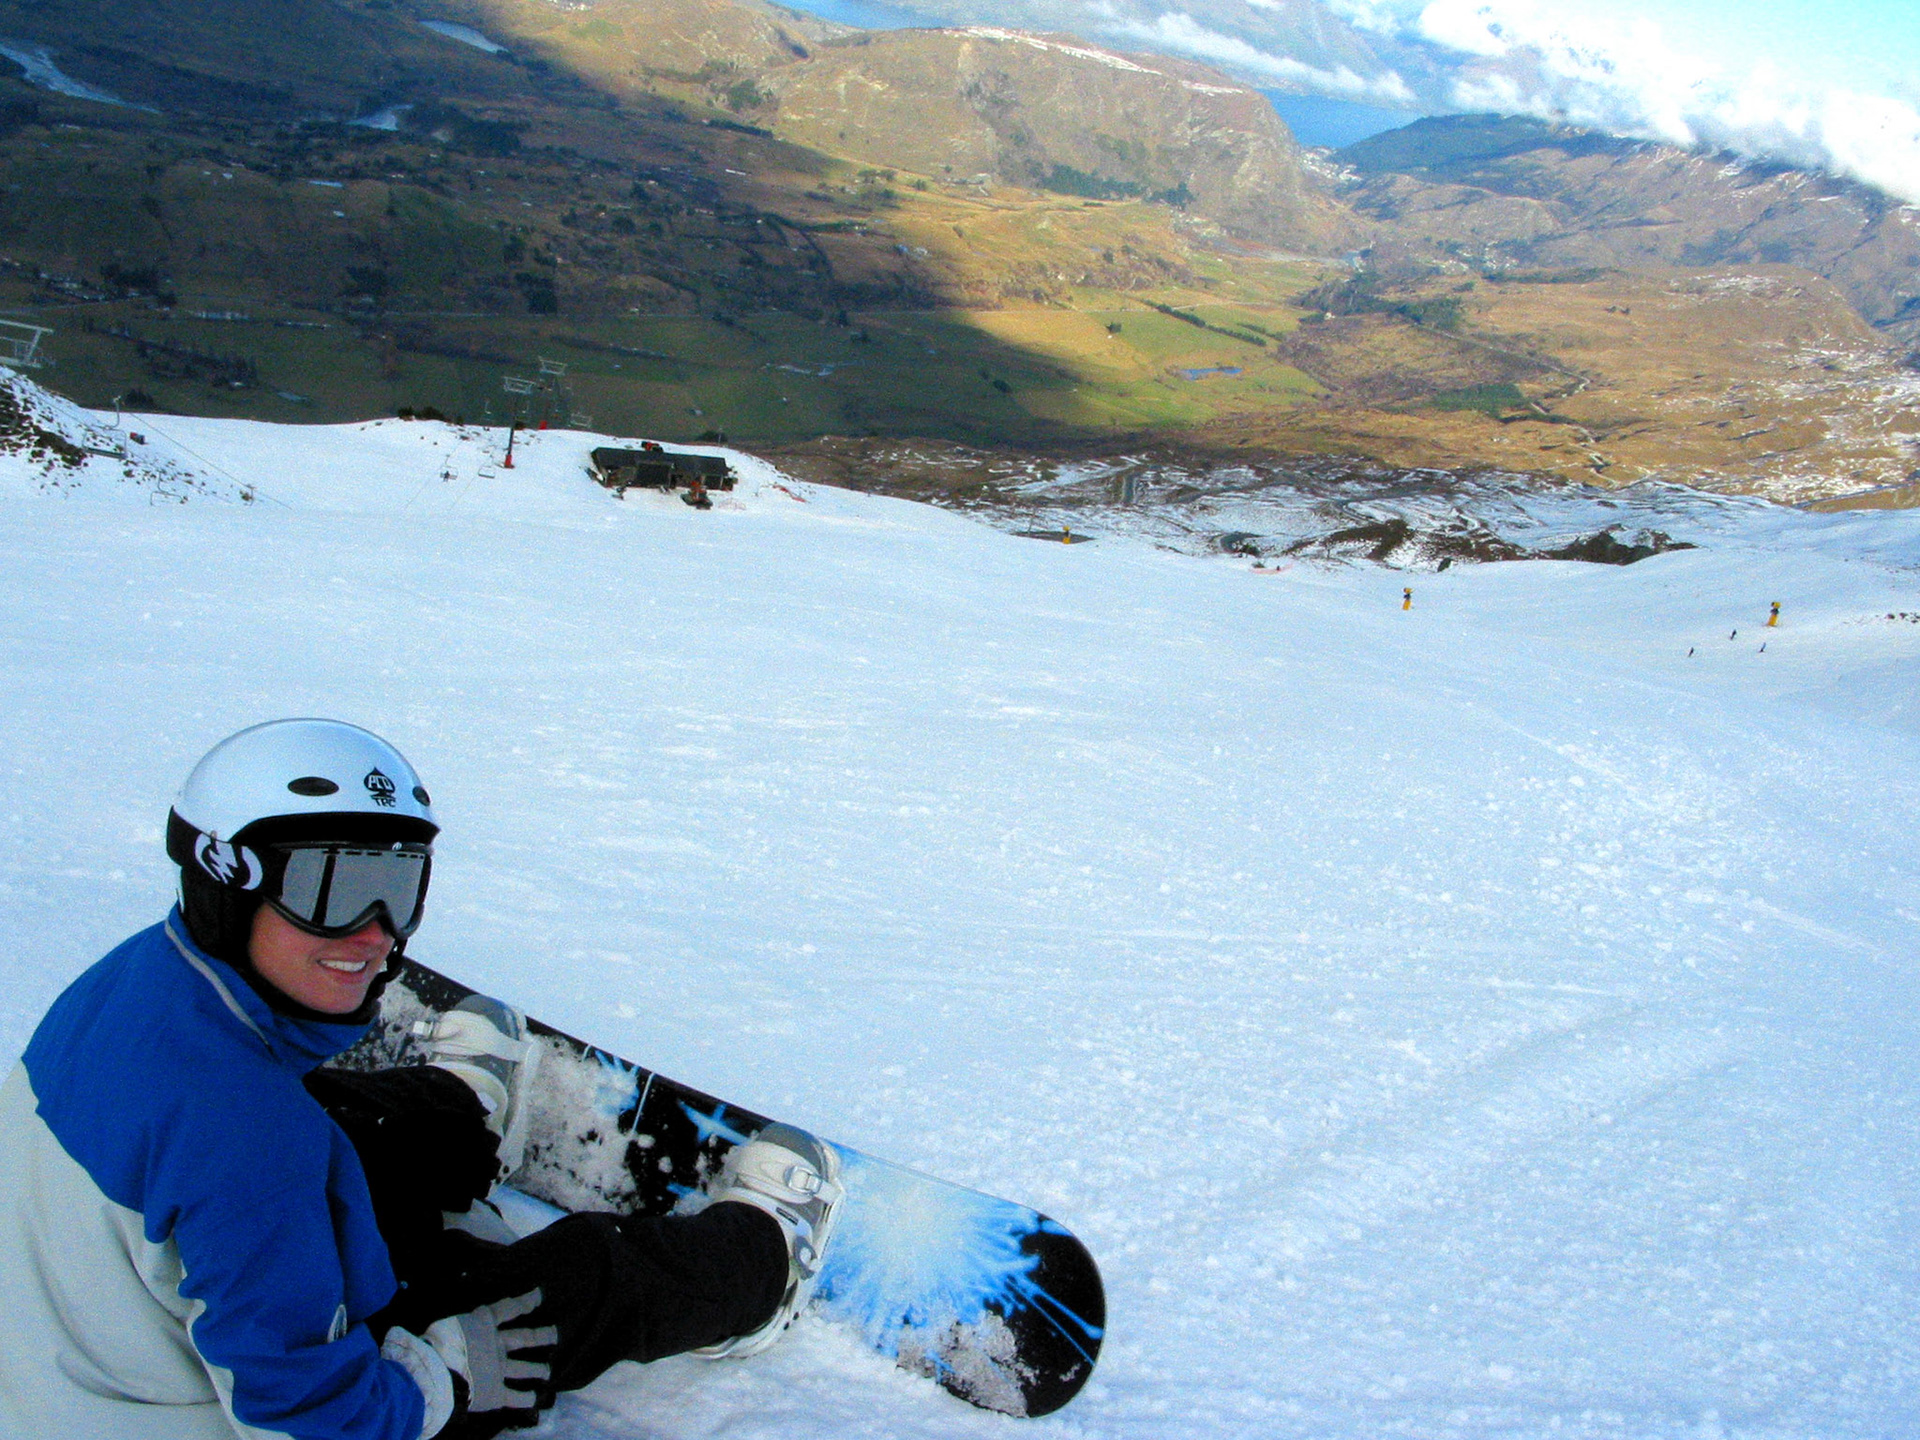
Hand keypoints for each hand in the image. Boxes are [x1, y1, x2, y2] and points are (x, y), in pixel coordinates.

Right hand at [427, 1289, 556, 1414]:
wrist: (439, 1371)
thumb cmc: (438, 1343)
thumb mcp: (449, 1325)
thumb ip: (459, 1328)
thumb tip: (453, 1333)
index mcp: (484, 1324)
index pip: (508, 1308)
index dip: (525, 1301)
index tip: (539, 1294)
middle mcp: (497, 1344)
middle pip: (525, 1337)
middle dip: (542, 1335)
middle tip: (555, 1333)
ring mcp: (499, 1368)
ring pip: (524, 1368)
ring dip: (537, 1369)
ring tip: (547, 1371)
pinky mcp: (496, 1392)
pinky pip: (515, 1397)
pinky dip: (525, 1398)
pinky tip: (534, 1399)